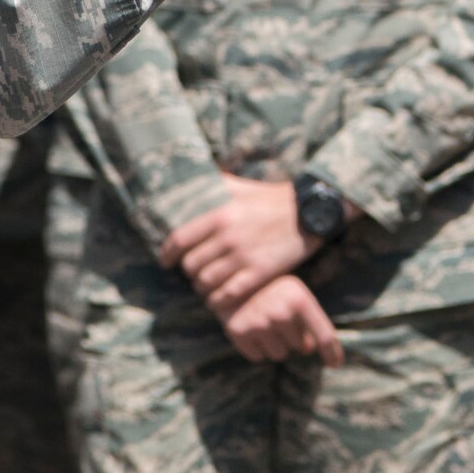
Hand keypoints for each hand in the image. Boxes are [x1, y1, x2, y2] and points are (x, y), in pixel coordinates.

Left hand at [160, 174, 320, 316]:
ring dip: (203, 288)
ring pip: (207, 282)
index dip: (168, 254)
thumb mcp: (241, 186)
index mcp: (220, 214)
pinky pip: (228, 295)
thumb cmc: (270, 198)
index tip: (166, 262)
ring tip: (206, 286)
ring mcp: (243, 257)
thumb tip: (194, 174)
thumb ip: (216, 183)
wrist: (307, 213)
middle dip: (189, 272)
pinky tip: (219, 299)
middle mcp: (227, 236)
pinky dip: (219, 301)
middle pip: (191, 265)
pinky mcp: (259, 273)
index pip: (179, 240)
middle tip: (195, 272)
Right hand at [221, 275, 344, 367]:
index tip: (335, 365)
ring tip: (264, 322)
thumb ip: (310, 321)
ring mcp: (259, 323)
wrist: (231, 276)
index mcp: (300, 299)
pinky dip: (256, 347)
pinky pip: (258, 357)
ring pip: (278, 354)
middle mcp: (281, 312)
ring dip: (274, 344)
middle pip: (299, 347)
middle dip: (292, 338)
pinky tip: (250, 327)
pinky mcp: (239, 332)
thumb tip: (309, 349)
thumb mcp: (296, 296)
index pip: (324, 335)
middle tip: (278, 317)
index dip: (332, 353)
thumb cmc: (272, 289)